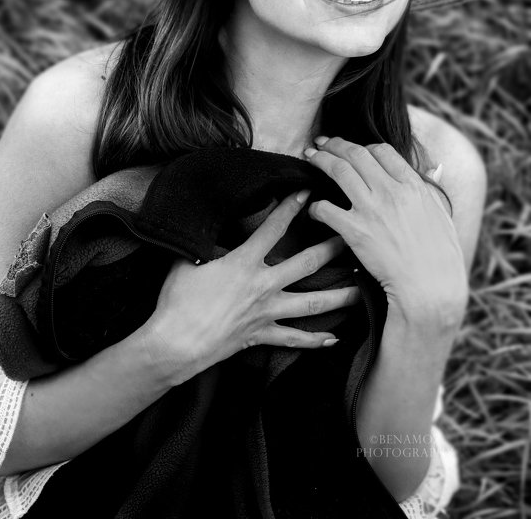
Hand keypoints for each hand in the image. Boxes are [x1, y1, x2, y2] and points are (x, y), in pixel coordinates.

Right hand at [139, 191, 358, 383]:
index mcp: (244, 262)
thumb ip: (207, 241)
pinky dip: (315, 340)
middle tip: (354, 234)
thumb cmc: (177, 300)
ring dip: (340, 295)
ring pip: (312, 303)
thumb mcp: (188, 259)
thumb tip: (214, 225)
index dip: (291, 206)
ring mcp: (266, 312)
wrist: (174, 344)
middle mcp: (263, 285)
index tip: (308, 191)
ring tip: (361, 287)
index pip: (273, 227)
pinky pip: (294, 339)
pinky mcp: (262, 336)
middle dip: (333, 246)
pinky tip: (334, 339)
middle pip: (307, 262)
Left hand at [304, 138, 468, 327]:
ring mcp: (371, 209)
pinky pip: (325, 208)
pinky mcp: (355, 231)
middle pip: (356, 154)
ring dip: (320, 160)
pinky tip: (312, 208)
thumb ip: (433, 188)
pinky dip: (315, 205)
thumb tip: (435, 168)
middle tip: (321, 143)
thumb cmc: (441, 256)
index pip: (382, 150)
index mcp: (413, 185)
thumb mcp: (442, 214)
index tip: (354, 149)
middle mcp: (391, 191)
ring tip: (309, 158)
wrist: (430, 288)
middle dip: (335, 144)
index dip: (364, 146)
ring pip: (338, 171)